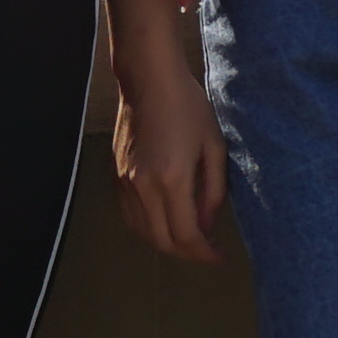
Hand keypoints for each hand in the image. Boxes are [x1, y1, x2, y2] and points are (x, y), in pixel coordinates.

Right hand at [109, 21, 227, 262]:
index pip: (186, 236)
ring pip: (143, 233)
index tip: (221, 257)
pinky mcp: (117, 176)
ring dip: (167, 244)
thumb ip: (213, 191)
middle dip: (188, 255)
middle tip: (208, 252)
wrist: (149, 79)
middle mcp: (143, 186)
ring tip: (190, 238)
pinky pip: (130, 216)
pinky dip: (148, 229)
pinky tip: (166, 221)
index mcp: (171, 179)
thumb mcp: (213, 146)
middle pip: (162, 242)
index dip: (205, 254)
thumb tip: (207, 225)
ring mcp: (126, 182)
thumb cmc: (187, 106)